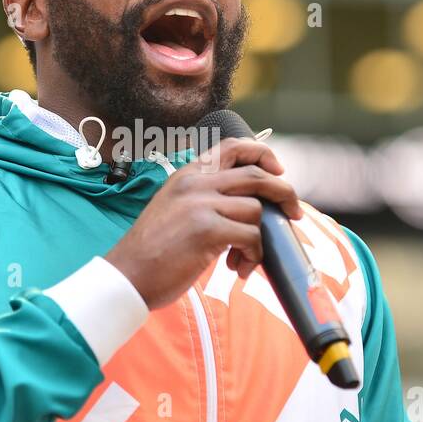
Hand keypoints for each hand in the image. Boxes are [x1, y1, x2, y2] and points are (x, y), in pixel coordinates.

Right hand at [105, 138, 302, 309]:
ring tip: (244, 259)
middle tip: (293, 213)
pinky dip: (254, 255)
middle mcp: (195, 182)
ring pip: (256, 211)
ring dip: (259, 240)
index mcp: (188, 174)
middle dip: (284, 193)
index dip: (263, 155)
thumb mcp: (175, 208)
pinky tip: (239, 268)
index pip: (233, 146)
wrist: (128, 275)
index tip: (278, 172)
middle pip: (257, 174)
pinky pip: (251, 236)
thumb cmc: (154, 250)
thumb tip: (250, 206)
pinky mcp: (207, 230)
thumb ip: (206, 198)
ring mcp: (200, 204)